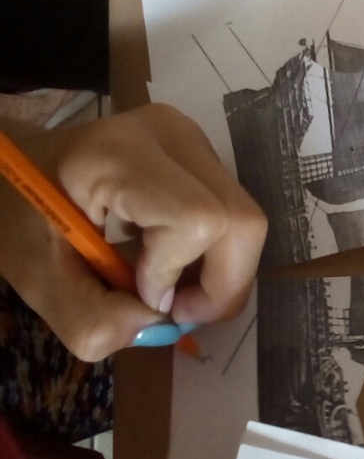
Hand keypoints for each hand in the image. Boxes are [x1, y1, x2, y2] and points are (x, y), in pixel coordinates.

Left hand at [0, 105, 266, 360]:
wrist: (19, 168)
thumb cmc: (22, 220)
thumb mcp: (40, 282)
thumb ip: (92, 321)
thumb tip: (159, 325)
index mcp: (113, 155)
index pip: (195, 220)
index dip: (176, 272)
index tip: (136, 294)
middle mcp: (168, 134)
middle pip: (241, 222)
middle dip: (220, 285)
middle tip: (176, 310)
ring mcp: (193, 138)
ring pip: (247, 222)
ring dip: (220, 273)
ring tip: (170, 286)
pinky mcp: (204, 152)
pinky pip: (236, 214)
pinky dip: (216, 255)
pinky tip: (174, 262)